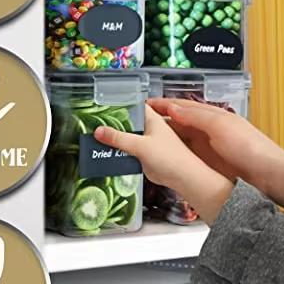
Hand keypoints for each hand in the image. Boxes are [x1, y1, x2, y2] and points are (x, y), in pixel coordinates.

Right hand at [94, 105, 233, 223]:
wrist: (186, 180)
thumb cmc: (171, 158)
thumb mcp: (140, 145)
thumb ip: (119, 138)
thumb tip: (98, 130)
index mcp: (156, 119)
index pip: (138, 105)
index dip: (123, 103)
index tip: (105, 104)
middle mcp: (155, 129)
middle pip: (133, 122)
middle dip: (117, 123)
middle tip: (96, 123)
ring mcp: (153, 143)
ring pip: (133, 137)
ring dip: (119, 138)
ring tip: (98, 138)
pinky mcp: (152, 158)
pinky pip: (134, 150)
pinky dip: (124, 151)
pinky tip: (112, 154)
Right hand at [149, 98, 283, 192]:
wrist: (266, 173)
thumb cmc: (249, 147)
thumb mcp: (220, 126)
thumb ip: (196, 117)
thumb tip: (174, 109)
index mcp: (213, 116)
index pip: (183, 106)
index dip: (163, 104)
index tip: (145, 104)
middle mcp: (209, 130)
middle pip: (179, 123)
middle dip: (160, 121)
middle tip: (138, 124)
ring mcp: (209, 147)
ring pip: (181, 140)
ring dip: (165, 139)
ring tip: (144, 140)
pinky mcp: (209, 164)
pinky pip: (187, 156)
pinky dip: (174, 154)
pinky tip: (164, 158)